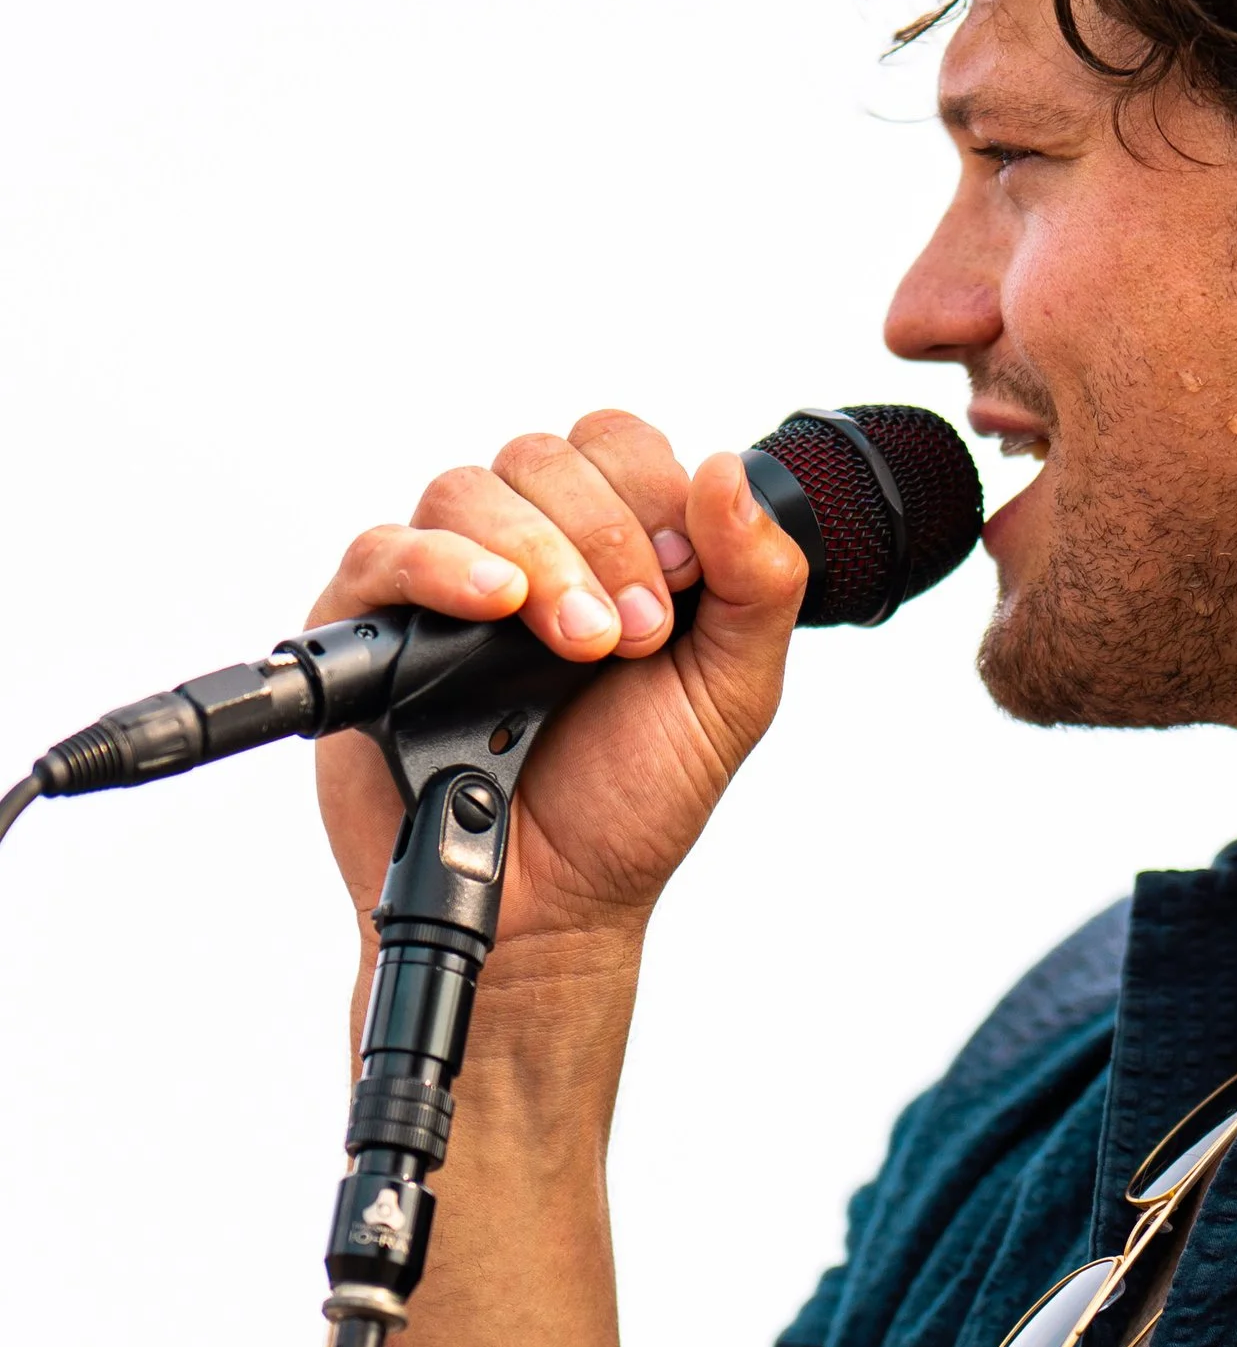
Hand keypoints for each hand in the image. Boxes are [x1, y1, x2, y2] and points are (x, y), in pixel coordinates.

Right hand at [308, 410, 809, 959]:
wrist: (556, 902)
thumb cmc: (633, 799)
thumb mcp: (730, 693)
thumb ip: (757, 584)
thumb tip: (731, 468)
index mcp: (608, 541)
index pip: (617, 444)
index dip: (653, 494)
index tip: (682, 587)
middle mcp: (522, 545)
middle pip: (542, 457)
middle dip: (604, 538)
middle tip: (631, 639)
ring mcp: (441, 580)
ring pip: (467, 491)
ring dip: (539, 559)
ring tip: (576, 648)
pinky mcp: (368, 624)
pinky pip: (385, 550)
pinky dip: (442, 567)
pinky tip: (494, 604)